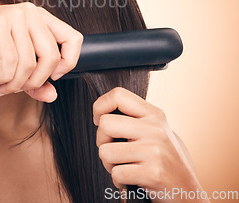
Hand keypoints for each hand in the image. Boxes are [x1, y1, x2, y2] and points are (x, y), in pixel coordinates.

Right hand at [0, 2, 82, 102]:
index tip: (53, 77)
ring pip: (29, 64)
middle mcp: (30, 12)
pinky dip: (3, 78)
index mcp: (40, 17)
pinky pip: (10, 62)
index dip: (68, 63)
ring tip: (1, 87)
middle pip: (51, 57)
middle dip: (34, 82)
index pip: (74, 38)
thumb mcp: (13, 61)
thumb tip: (52, 94)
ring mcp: (14, 16)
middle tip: (17, 89)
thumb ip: (35, 77)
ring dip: (14, 84)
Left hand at [93, 87, 209, 202]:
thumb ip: (135, 118)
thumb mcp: (156, 131)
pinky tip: (131, 181)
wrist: (189, 193)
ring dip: (109, 164)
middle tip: (112, 150)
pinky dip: (118, 181)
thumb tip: (101, 111)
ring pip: (105, 151)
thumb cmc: (165, 161)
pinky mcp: (153, 173)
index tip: (98, 121)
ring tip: (124, 167)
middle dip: (101, 140)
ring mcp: (155, 150)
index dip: (100, 106)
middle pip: (105, 124)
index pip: (118, 95)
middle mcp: (155, 129)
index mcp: (154, 114)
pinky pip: (116, 173)